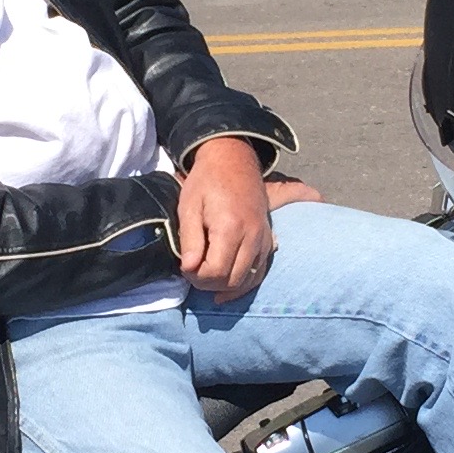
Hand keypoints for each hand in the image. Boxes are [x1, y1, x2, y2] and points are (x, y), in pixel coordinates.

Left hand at [177, 137, 287, 301]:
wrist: (233, 161)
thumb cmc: (206, 182)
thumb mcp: (189, 206)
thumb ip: (190, 240)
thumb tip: (189, 269)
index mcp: (231, 227)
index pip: (215, 272)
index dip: (196, 276)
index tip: (185, 266)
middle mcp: (253, 236)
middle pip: (232, 280)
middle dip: (209, 283)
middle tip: (192, 272)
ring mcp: (264, 239)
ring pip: (247, 280)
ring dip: (225, 287)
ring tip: (206, 278)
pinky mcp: (268, 241)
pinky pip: (259, 273)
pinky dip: (243, 284)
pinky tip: (226, 291)